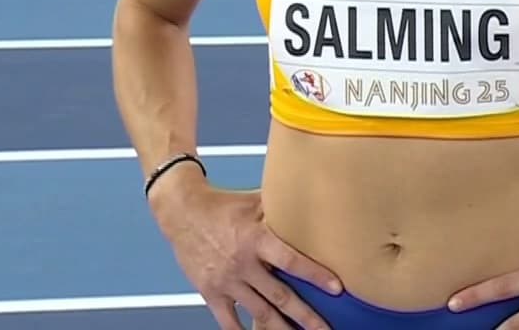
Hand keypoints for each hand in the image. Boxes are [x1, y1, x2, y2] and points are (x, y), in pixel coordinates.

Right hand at [151, 177, 342, 329]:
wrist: (181, 211)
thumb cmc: (222, 205)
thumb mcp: (254, 202)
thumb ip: (281, 209)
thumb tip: (312, 202)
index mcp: (256, 239)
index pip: (290, 260)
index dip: (315, 274)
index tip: (336, 288)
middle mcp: (243, 264)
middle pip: (280, 296)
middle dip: (306, 316)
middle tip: (325, 329)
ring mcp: (227, 281)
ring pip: (260, 313)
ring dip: (282, 329)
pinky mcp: (211, 292)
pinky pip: (228, 321)